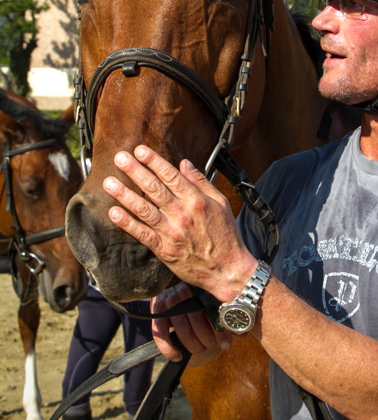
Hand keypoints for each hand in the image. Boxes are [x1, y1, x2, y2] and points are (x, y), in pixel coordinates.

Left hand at [102, 146, 256, 300]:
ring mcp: (171, 232)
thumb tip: (184, 164)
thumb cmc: (225, 234)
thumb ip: (201, 182)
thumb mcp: (220, 202)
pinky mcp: (164, 250)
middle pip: (154, 188)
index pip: (170, 175)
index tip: (140, 150)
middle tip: (119, 158)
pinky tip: (114, 213)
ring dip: (125, 195)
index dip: (154, 161)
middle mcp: (182, 214)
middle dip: (135, 171)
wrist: (227, 269)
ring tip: (109, 183)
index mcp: (196, 200)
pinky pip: (142, 234)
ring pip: (144, 209)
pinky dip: (127, 224)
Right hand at [151, 282, 232, 364]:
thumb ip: (227, 313)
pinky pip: (161, 334)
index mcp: (202, 286)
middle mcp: (185, 291)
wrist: (178, 281)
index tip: (227, 344)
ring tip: (201, 348)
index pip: (214, 313)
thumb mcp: (215, 299)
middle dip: (209, 341)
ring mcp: (169, 300)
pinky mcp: (156, 309)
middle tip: (211, 345)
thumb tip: (243, 333)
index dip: (221, 332)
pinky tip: (178, 356)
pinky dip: (169, 349)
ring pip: (184, 333)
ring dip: (194, 347)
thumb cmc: (202, 295)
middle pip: (200, 326)